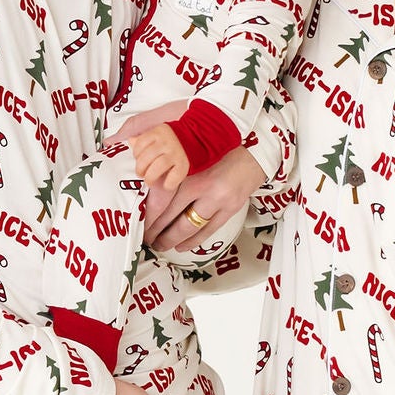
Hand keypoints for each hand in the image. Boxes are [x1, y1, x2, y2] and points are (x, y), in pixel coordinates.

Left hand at [118, 120, 189, 193]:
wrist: (197, 136)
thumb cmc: (174, 138)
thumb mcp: (158, 132)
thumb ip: (144, 138)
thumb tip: (130, 141)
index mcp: (158, 132)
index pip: (139, 144)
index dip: (136, 154)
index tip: (138, 160)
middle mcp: (166, 142)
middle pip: (146, 157)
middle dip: (140, 169)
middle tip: (141, 174)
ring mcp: (176, 153)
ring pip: (157, 167)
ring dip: (150, 178)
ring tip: (150, 181)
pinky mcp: (184, 164)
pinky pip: (174, 176)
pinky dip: (169, 184)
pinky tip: (166, 185)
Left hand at [145, 146, 263, 246]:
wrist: (254, 150)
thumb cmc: (222, 149)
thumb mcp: (194, 155)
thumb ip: (175, 170)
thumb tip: (152, 186)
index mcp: (190, 171)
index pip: (162, 200)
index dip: (149, 216)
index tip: (139, 223)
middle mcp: (203, 188)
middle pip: (173, 216)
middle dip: (157, 231)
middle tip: (146, 238)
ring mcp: (218, 201)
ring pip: (189, 227)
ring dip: (172, 239)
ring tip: (160, 245)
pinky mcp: (231, 209)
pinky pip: (209, 230)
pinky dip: (194, 241)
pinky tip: (181, 245)